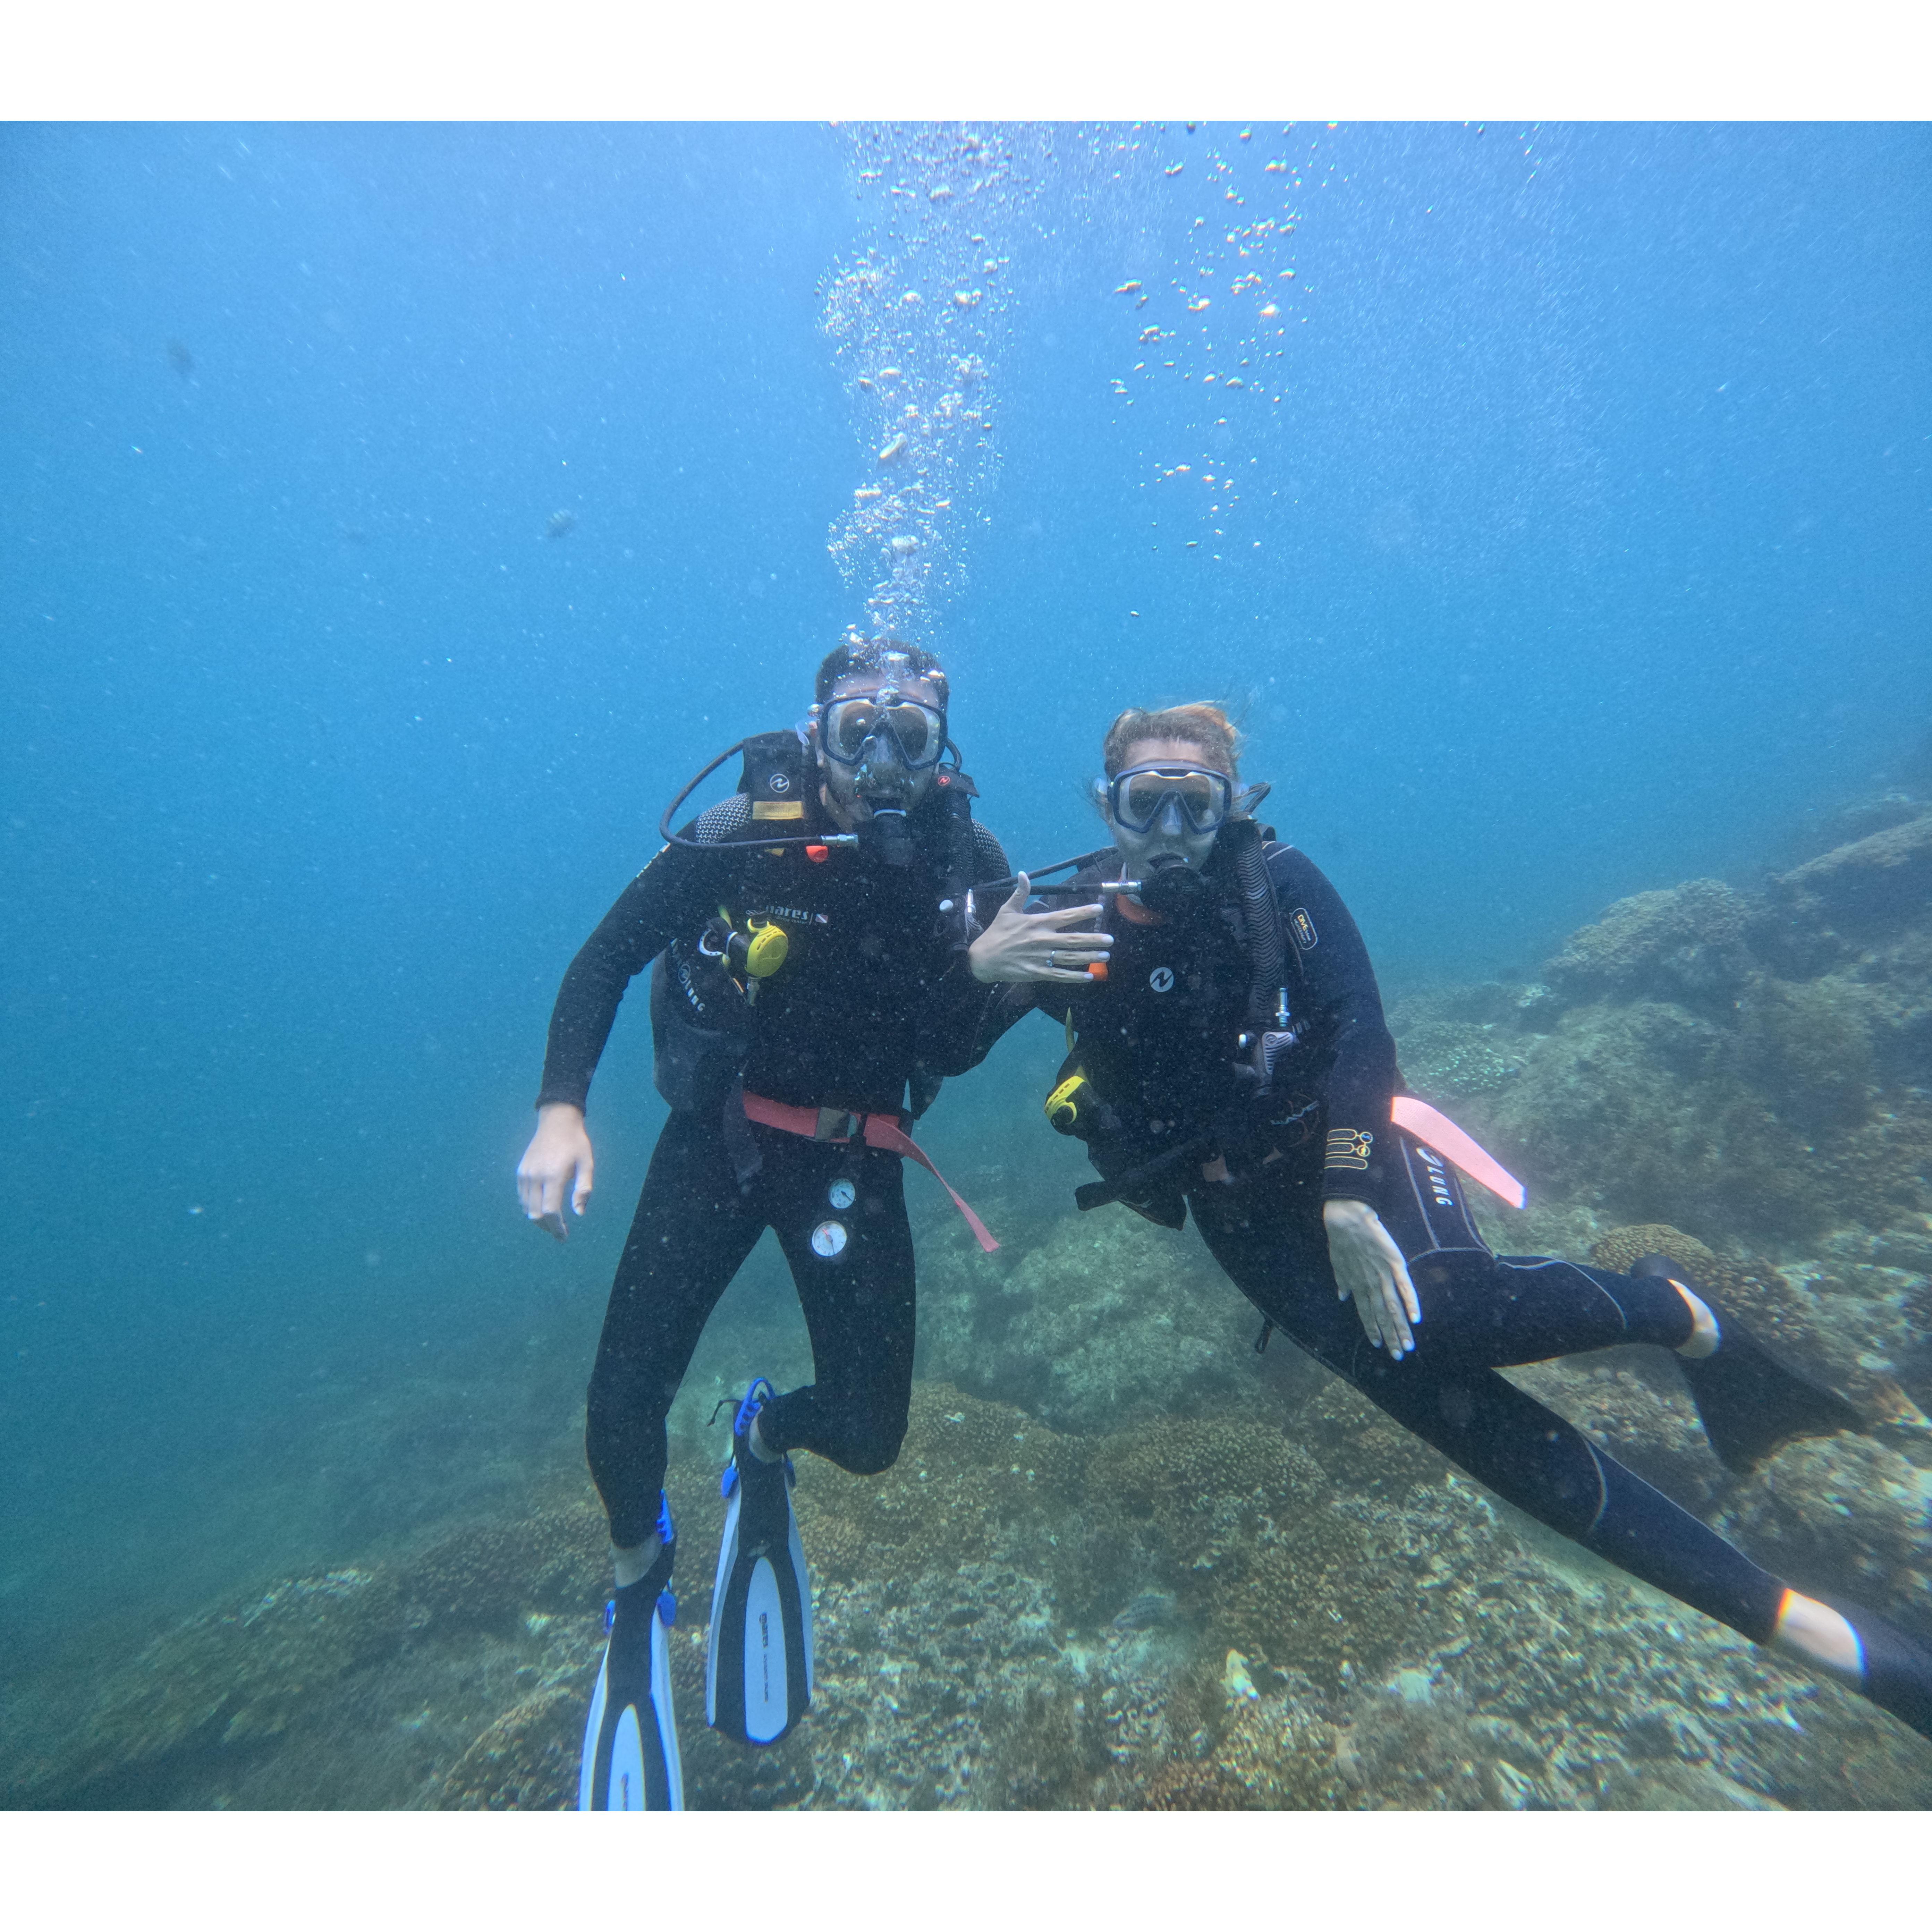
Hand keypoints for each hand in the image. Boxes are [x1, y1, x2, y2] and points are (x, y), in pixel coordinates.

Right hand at [517, 1103, 593, 1236]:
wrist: (556, 1122)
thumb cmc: (576, 1143)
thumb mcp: (587, 1164)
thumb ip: (584, 1190)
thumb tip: (579, 1214)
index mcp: (553, 1175)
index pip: (550, 1211)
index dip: (557, 1228)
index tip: (564, 1236)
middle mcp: (535, 1177)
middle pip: (535, 1214)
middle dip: (548, 1227)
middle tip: (560, 1232)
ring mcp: (525, 1174)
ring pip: (526, 1208)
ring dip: (539, 1219)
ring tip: (553, 1222)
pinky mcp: (520, 1172)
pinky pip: (522, 1198)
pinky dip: (531, 1208)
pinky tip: (543, 1208)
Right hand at [968, 875, 1113, 984]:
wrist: (982, 958)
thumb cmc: (996, 933)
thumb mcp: (1006, 910)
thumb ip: (1020, 893)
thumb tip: (1023, 873)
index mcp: (1037, 923)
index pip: (1065, 916)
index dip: (1083, 912)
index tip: (1099, 909)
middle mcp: (1042, 940)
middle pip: (1073, 939)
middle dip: (1093, 939)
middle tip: (1110, 940)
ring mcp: (1040, 957)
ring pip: (1070, 958)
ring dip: (1089, 957)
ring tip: (1105, 956)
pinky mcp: (1037, 973)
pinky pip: (1059, 975)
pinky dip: (1075, 977)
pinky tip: (1088, 976)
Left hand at [1323, 1198, 1421, 1356]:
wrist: (1348, 1217)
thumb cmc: (1341, 1239)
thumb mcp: (1337, 1263)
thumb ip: (1342, 1281)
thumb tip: (1342, 1297)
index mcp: (1357, 1285)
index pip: (1366, 1313)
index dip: (1372, 1329)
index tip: (1379, 1345)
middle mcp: (1370, 1284)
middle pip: (1382, 1315)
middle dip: (1390, 1336)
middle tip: (1398, 1355)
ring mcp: (1383, 1275)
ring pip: (1393, 1307)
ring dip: (1400, 1328)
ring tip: (1407, 1345)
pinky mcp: (1395, 1263)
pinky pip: (1404, 1286)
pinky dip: (1410, 1303)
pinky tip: (1415, 1318)